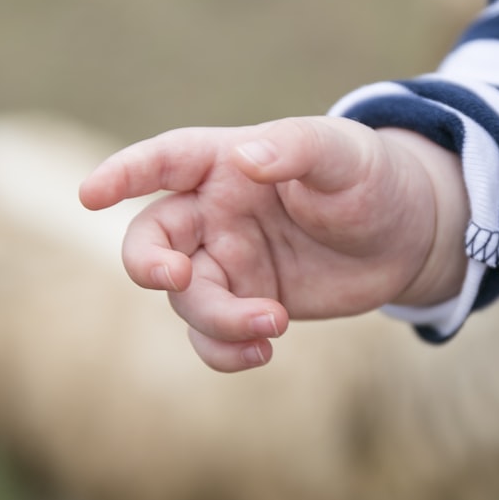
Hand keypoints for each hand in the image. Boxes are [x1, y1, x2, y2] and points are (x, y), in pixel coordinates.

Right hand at [79, 116, 467, 370]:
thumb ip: (295, 148)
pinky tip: (263, 351)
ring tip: (273, 324)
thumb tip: (245, 161)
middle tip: (174, 277)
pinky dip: (224, 350)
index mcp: (226, 163)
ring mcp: (228, 262)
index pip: (165, 161)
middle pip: (153, 240)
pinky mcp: (248, 302)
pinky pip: (213, 334)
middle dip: (148, 263)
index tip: (91, 193)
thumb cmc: (370, 177)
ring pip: (186, 298)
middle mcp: (215, 214)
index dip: (124, 173)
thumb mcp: (344, 153)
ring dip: (216, 318)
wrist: (407, 235)